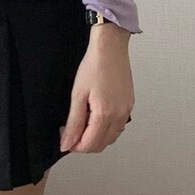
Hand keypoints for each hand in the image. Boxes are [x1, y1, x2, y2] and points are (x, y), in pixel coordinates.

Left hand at [59, 26, 133, 153]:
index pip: (89, 145)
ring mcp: (126, 111)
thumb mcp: (77, 96)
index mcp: (105, 114)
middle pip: (101, 145)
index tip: (65, 138)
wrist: (110, 49)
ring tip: (83, 124)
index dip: (74, 146)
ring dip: (96, 138)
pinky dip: (107, 130)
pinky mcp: (129, 105)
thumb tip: (67, 142)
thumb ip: (73, 123)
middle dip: (84, 144)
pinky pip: (118, 127)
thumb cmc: (94, 66)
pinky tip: (96, 118)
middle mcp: (119, 115)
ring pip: (111, 138)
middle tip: (71, 132)